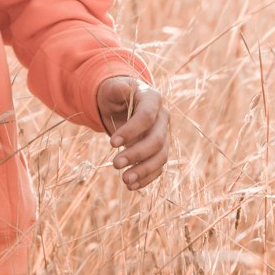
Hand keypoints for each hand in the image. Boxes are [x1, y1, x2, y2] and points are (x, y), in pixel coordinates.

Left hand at [95, 76, 168, 190]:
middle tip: (115, 164)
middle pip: (157, 140)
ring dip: (144, 170)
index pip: (147, 117)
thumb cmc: (115, 94)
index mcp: (153, 99)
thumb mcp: (111, 88)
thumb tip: (123, 89)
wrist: (121, 104)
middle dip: (137, 154)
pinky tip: (131, 185)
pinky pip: (158, 167)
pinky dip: (146, 178)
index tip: (111, 143)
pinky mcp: (159, 150)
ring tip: (125, 180)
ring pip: (161, 157)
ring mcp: (163, 136)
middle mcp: (162, 118)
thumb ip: (116, 89)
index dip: (131, 131)